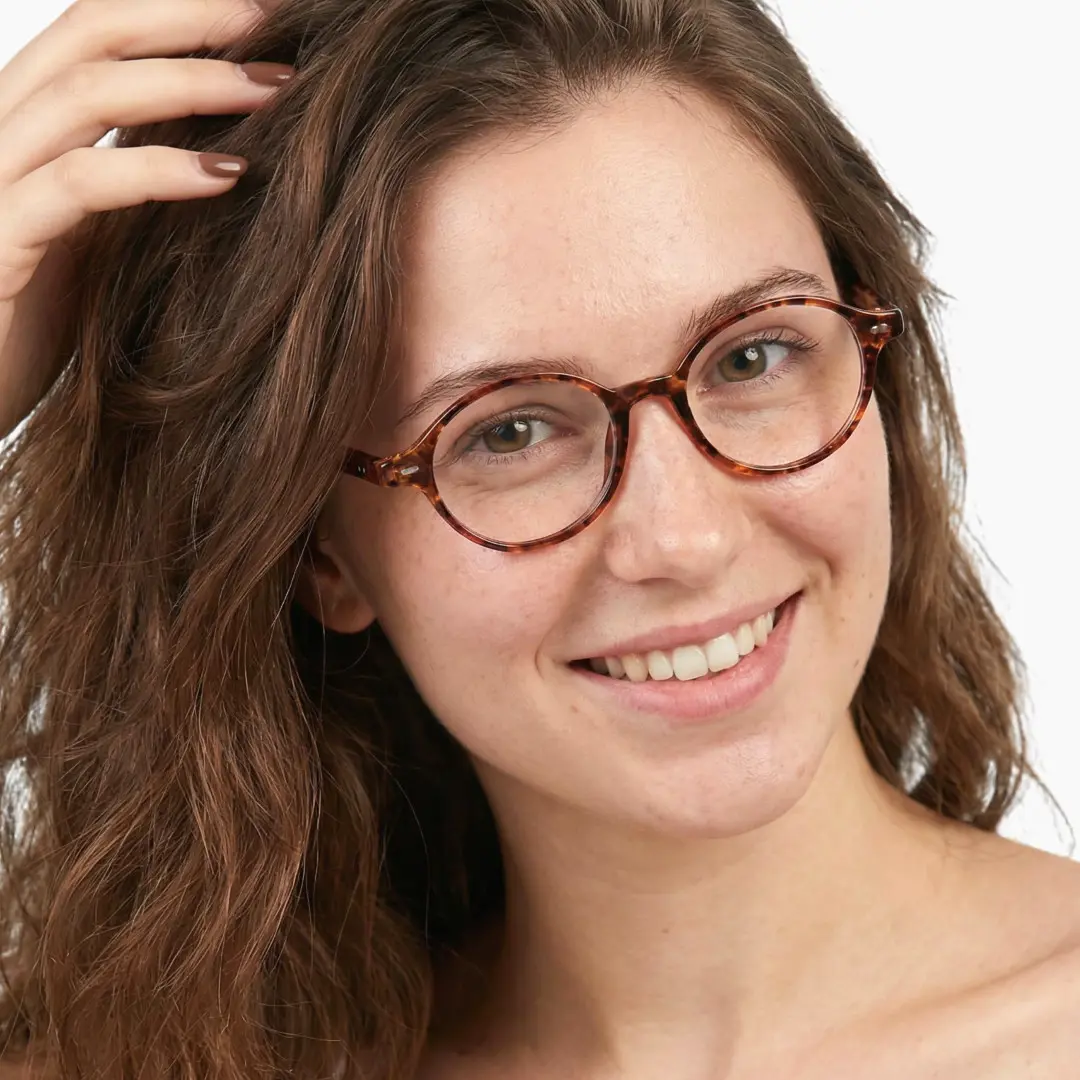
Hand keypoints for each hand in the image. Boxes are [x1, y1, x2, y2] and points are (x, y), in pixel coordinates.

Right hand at [0, 0, 292, 437]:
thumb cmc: (32, 324)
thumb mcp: (94, 239)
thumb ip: (131, 186)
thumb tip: (224, 152)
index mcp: (24, 127)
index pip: (94, 34)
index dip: (175, 12)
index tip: (262, 17)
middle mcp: (0, 134)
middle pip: (91, 32)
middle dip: (191, 18)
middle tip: (278, 23)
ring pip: (86, 92)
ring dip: (191, 80)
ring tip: (276, 90)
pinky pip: (81, 183)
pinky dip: (159, 169)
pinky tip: (230, 171)